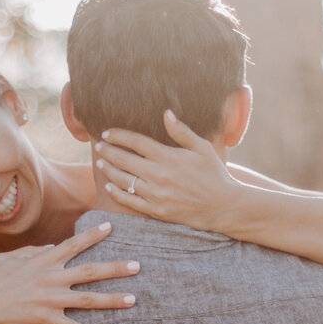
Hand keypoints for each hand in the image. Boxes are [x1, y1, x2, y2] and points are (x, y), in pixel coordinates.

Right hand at [0, 221, 137, 323]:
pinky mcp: (45, 320)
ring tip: (133, 300)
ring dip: (113, 300)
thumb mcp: (7, 260)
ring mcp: (50, 299)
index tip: (111, 227)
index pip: (72, 245)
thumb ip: (31, 251)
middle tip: (138, 265)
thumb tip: (51, 246)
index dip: (92, 235)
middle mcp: (50, 278)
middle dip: (116, 268)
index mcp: (42, 261)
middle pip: (90, 271)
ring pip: (89, 299)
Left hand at [94, 112, 245, 230]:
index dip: (119, 136)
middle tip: (99, 147)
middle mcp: (159, 175)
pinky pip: (130, 201)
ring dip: (109, 170)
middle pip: (124, 160)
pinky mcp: (156, 210)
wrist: (223, 206)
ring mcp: (156, 194)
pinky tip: (110, 186)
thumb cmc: (214, 174)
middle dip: (108, 151)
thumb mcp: (202, 148)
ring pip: (123, 180)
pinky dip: (117, 193)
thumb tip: (166, 113)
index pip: (136, 142)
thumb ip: (181, 131)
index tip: (107, 133)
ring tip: (101, 163)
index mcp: (169, 157)